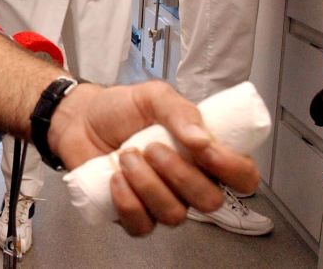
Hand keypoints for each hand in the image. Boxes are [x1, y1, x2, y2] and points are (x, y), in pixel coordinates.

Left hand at [49, 81, 258, 235]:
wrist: (79, 118)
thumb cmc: (120, 108)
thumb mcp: (153, 96)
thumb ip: (181, 111)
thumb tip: (203, 138)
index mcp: (204, 154)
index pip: (242, 177)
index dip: (233, 170)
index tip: (207, 151)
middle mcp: (188, 183)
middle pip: (210, 201)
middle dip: (180, 174)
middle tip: (152, 147)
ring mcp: (161, 201)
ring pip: (175, 215)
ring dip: (147, 183)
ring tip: (126, 156)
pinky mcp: (133, 213)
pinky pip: (142, 226)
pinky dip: (127, 202)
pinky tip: (115, 178)